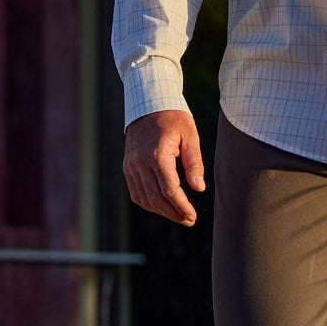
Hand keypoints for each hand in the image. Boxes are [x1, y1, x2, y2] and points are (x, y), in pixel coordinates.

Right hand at [123, 110, 205, 225]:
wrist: (148, 105)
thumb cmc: (174, 119)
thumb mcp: (190, 136)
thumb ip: (194, 163)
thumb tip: (199, 189)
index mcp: (157, 155)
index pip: (169, 190)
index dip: (181, 207)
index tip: (192, 216)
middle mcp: (140, 163)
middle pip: (155, 199)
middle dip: (173, 213)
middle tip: (189, 220)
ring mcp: (131, 166)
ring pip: (143, 199)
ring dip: (161, 211)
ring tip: (179, 215)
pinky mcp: (127, 167)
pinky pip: (136, 192)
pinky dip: (148, 203)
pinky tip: (163, 206)